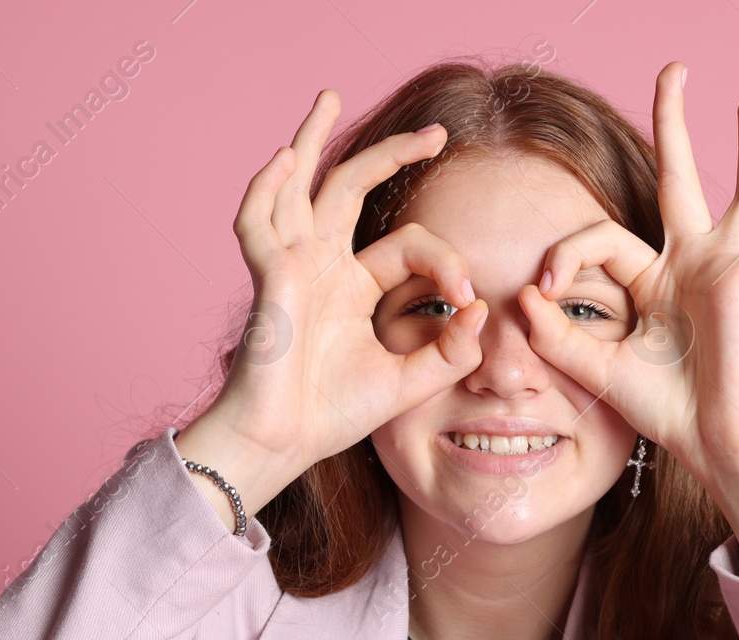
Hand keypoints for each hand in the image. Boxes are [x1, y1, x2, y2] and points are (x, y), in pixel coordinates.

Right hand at [205, 89, 489, 484]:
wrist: (283, 444)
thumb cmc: (332, 416)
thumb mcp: (409, 382)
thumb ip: (450, 351)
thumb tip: (480, 309)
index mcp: (354, 286)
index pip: (409, 245)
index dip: (446, 261)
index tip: (467, 299)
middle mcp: (322, 266)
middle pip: (353, 189)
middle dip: (393, 153)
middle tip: (437, 132)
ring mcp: (292, 267)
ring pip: (300, 187)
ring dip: (312, 139)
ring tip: (328, 97)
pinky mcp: (269, 280)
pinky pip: (258, 223)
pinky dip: (266, 189)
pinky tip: (284, 160)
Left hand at [518, 63, 738, 500]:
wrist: (712, 444)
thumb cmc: (665, 412)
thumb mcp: (596, 369)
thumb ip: (555, 336)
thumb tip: (520, 299)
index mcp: (655, 281)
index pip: (602, 238)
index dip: (563, 256)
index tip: (540, 292)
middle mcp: (693, 266)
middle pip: (682, 178)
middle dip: (676, 123)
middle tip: (675, 69)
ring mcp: (727, 271)